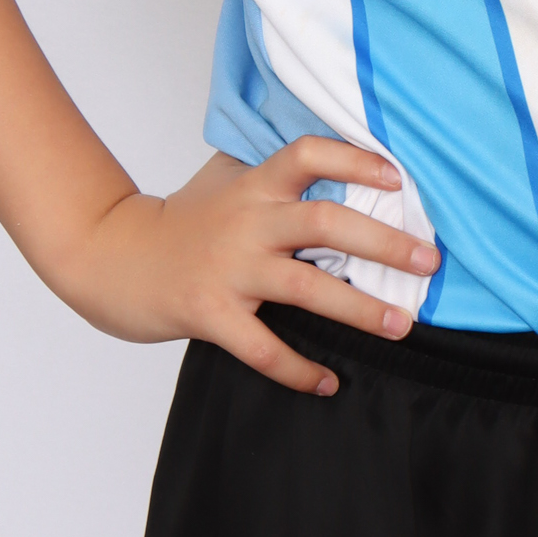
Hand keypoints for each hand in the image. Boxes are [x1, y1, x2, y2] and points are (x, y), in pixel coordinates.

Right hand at [65, 139, 441, 395]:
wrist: (108, 256)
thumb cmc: (178, 224)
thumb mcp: (224, 185)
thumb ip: (273, 180)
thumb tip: (338, 169)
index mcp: (253, 186)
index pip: (307, 154)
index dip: (354, 159)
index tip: (399, 179)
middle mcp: (246, 221)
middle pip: (324, 220)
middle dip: (383, 243)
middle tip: (428, 262)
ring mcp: (228, 269)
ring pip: (306, 286)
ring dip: (360, 308)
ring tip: (402, 325)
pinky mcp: (209, 313)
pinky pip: (264, 347)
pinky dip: (299, 368)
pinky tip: (328, 382)